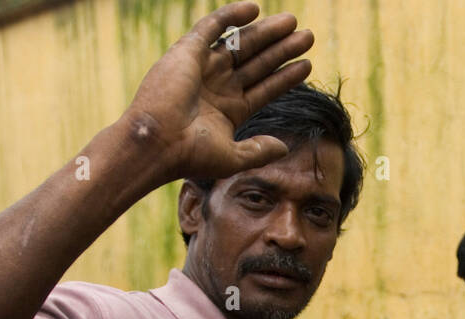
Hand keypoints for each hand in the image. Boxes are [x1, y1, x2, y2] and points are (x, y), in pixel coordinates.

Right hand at [120, 2, 313, 187]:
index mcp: (227, 110)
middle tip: (308, 37)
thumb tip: (284, 148)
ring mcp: (203, 68)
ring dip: (266, 32)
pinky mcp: (188, 51)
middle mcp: (217, 86)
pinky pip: (213, 27)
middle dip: (282, 50)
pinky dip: (231, 16)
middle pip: (258, 63)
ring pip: (241, 44)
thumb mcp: (232, 157)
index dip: (285, 77)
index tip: (307, 65)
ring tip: (293, 22)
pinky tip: (255, 8)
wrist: (156, 141)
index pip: (264, 88)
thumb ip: (258, 151)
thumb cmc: (189, 155)